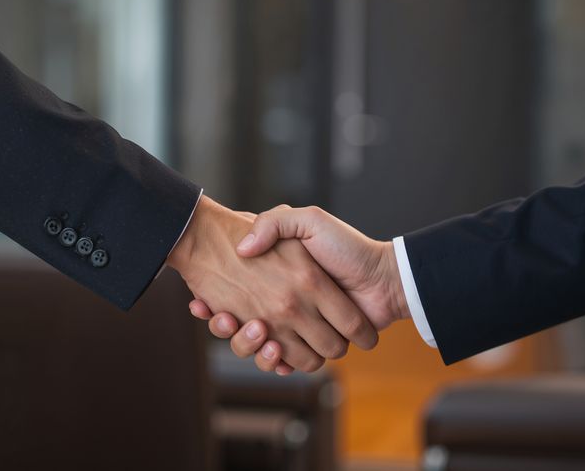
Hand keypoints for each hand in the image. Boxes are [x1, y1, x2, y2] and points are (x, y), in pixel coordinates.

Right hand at [168, 197, 378, 371]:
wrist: (382, 277)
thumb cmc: (346, 247)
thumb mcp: (308, 221)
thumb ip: (275, 223)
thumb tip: (243, 248)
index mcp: (276, 280)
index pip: (232, 298)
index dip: (216, 305)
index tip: (203, 303)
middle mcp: (283, 306)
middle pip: (240, 326)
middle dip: (228, 327)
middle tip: (224, 317)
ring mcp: (295, 329)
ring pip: (257, 348)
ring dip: (247, 345)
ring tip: (254, 328)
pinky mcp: (310, 348)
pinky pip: (283, 363)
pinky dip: (273, 362)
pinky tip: (270, 347)